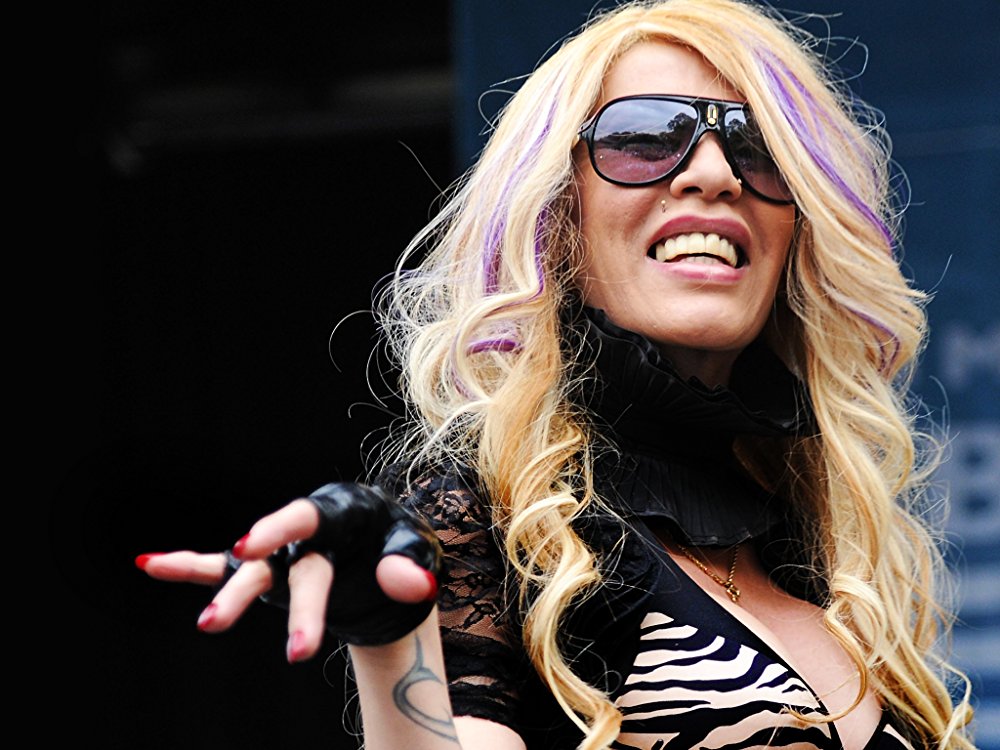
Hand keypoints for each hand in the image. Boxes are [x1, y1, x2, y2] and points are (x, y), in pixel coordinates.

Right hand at [137, 483, 441, 660]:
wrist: (386, 554)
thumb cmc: (400, 546)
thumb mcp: (416, 553)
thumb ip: (412, 567)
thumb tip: (410, 585)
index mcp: (342, 512)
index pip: (307, 518)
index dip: (275, 529)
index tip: (248, 547)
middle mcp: (306, 530)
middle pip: (291, 566)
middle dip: (295, 608)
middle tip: (290, 649)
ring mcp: (282, 551)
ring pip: (253, 575)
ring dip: (231, 599)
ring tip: (207, 627)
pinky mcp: (268, 570)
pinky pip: (220, 567)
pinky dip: (186, 566)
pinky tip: (149, 563)